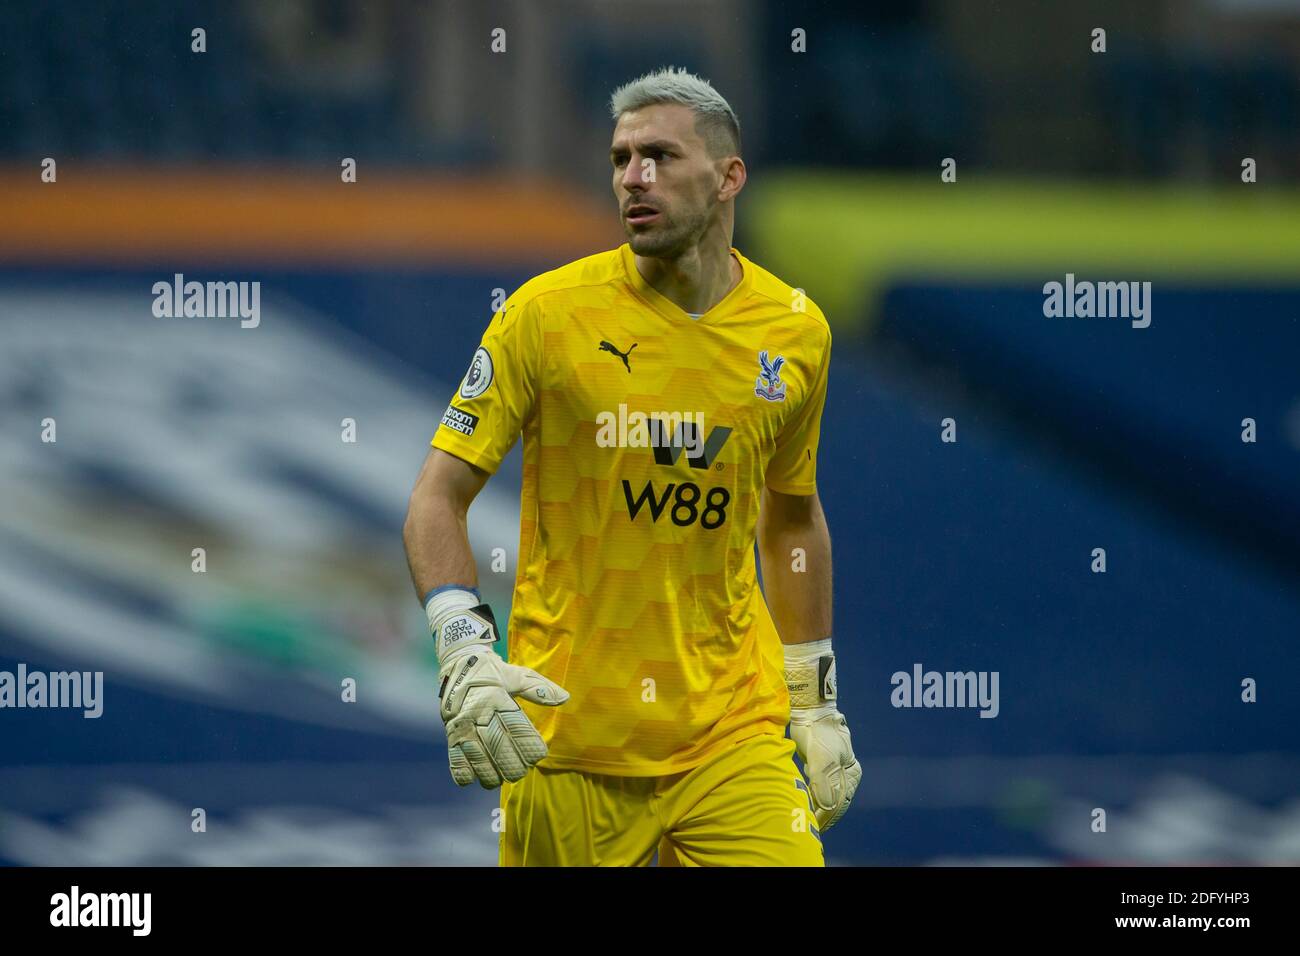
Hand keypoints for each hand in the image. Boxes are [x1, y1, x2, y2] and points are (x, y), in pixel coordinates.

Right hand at [438, 643, 568, 787]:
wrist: (458, 663)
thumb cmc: (493, 672)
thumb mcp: (517, 675)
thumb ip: (539, 689)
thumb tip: (565, 698)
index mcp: (497, 698)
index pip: (516, 727)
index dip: (529, 744)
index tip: (538, 755)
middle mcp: (479, 712)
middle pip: (498, 747)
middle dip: (512, 765)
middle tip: (521, 771)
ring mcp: (462, 724)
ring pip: (477, 757)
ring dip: (490, 774)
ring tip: (501, 778)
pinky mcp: (450, 732)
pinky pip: (455, 757)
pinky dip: (464, 772)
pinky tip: (474, 778)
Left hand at [790, 704, 861, 829]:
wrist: (811, 712)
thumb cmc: (820, 734)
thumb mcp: (821, 758)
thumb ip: (822, 782)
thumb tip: (827, 806)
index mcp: (850, 774)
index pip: (839, 803)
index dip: (827, 817)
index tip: (814, 827)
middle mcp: (843, 774)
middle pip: (832, 801)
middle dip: (821, 815)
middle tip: (807, 827)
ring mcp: (831, 770)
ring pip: (823, 795)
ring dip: (815, 806)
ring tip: (803, 818)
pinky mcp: (819, 766)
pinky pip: (815, 786)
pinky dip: (809, 795)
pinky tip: (802, 801)